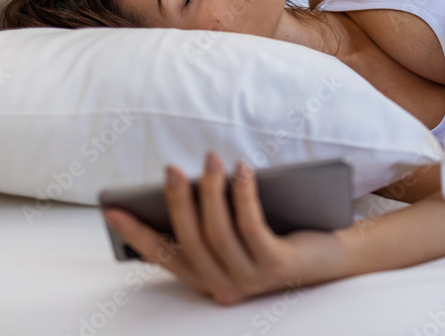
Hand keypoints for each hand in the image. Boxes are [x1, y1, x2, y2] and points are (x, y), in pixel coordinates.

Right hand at [102, 152, 350, 304]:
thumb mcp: (239, 230)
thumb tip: (182, 187)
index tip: (111, 210)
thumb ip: (212, 218)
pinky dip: (242, 196)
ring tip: (209, 159)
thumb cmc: (279, 234)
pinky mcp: (275, 266)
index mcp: (208, 279)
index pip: (164, 257)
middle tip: (170, 168)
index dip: (136, 235)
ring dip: (211, 191)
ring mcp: (250, 279)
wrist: (333, 256)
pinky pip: (251, 227)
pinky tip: (241, 170)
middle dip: (177, 201)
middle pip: (190, 240)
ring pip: (218, 233)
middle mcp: (223, 285)